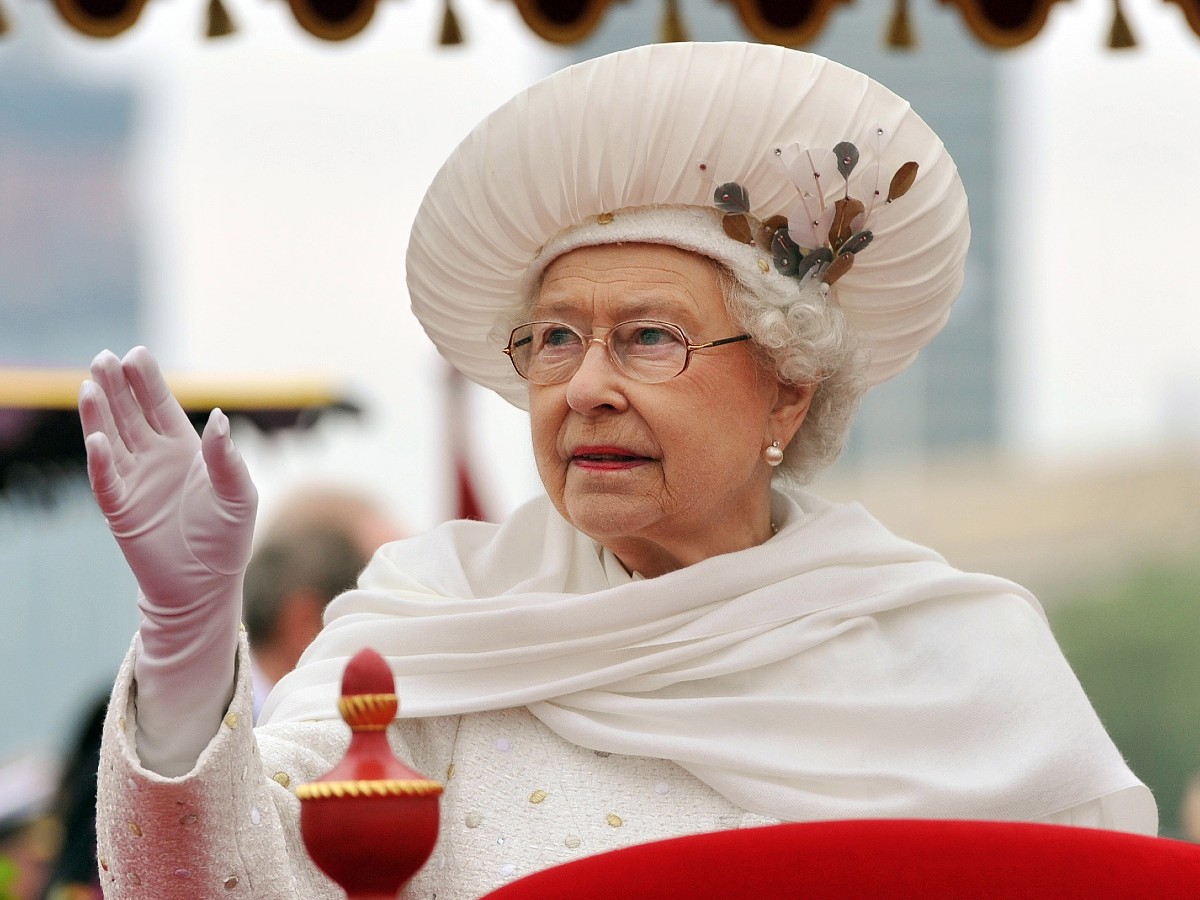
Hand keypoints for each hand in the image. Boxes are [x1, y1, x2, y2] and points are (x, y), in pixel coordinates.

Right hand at [79, 346, 257, 774]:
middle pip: (130, 413)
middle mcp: (154, 458)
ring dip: (99, 413)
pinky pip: (105, 480)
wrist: (205, 584)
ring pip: (111, 439)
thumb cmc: (227, 538)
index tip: (136, 353)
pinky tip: (97, 438)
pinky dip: (100, 460)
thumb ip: (228, 459)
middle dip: (117, 386)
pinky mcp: (120, 510)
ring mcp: (134, 482)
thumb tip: (219, 418)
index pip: (160, 406)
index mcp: (185, 448)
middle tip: (104, 357)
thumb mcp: (239, 496)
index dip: (147, 381)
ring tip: (89, 384)